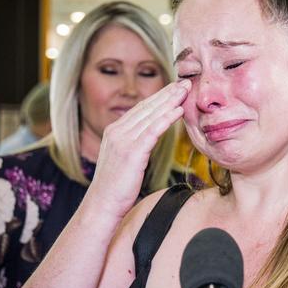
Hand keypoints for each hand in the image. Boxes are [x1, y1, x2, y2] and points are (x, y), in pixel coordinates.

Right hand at [88, 79, 190, 217]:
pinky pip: (152, 131)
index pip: (141, 108)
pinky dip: (166, 119)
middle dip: (167, 93)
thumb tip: (150, 136)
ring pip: (151, 115)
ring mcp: (123, 141)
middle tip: (185, 82)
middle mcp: (117, 131)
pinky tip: (179, 111)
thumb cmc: (116, 187)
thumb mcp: (125, 159)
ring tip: (185, 90)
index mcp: (115, 131)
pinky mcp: (131, 152)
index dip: (160, 96)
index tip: (175, 88)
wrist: (102, 205)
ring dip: (170, 101)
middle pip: (147, 107)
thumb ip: (135, 144)